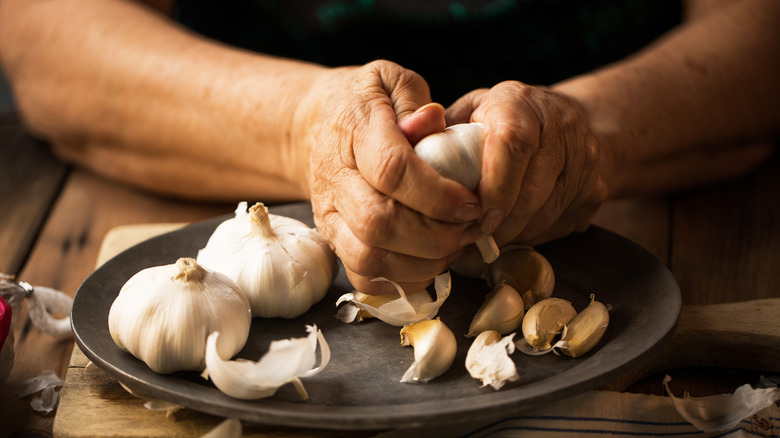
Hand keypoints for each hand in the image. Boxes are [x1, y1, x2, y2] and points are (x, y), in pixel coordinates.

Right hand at [307, 61, 482, 293]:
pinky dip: (401, 279)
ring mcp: (329, 215)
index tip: (472, 202)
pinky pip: (363, 275)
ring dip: (422, 262)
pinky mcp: (333, 240)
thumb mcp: (391, 81)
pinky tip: (429, 260)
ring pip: (369, 257)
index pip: (392, 170)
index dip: (437, 194)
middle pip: (379, 223)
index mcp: (353, 132)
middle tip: (469, 228)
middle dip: (435, 236)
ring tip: (454, 246)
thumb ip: (415, 100)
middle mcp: (335, 179)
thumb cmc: (366, 102)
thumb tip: (434, 121)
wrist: (316, 127)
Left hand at [447, 81, 607, 245]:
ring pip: (547, 214)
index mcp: (520, 103)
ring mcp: (585, 159)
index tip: (476, 216)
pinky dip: (532, 236)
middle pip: (532, 189)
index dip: (494, 186)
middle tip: (472, 239)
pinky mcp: (595, 189)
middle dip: (499, 223)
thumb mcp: (470, 113)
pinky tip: (512, 234)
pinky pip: (560, 224)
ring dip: (513, 235)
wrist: (571, 123)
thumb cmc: (500, 122)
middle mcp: (561, 126)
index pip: (513, 143)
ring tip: (486, 240)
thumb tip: (404, 150)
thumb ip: (439, 133)